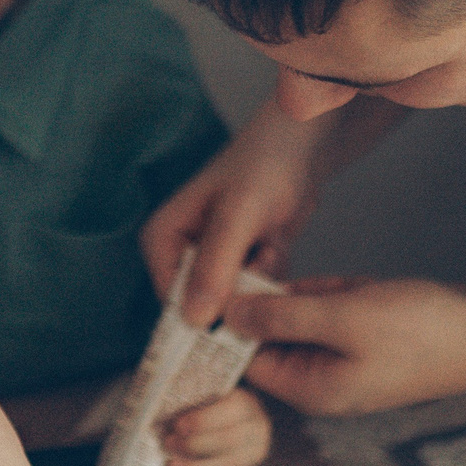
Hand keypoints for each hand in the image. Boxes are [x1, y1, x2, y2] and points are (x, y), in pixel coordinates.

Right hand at [141, 93, 406, 327]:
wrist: (302, 143)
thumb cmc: (264, 165)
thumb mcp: (238, 215)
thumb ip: (214, 266)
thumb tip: (192, 320)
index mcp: (162, 240)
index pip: (172, 303)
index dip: (203, 320)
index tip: (238, 322)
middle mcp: (180, 253)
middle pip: (203, 306)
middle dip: (241, 291)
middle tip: (260, 257)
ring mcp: (212, 260)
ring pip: (235, 300)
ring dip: (261, 279)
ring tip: (269, 239)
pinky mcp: (241, 262)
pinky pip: (256, 290)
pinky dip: (273, 272)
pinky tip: (276, 239)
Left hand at [161, 387, 271, 465]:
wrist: (244, 418)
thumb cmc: (217, 402)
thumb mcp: (212, 393)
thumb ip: (195, 401)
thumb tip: (167, 416)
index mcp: (245, 403)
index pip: (229, 411)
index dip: (202, 420)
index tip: (178, 426)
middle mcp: (255, 429)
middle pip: (227, 441)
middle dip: (193, 445)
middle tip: (167, 444)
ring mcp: (253, 453)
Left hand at [226, 276, 465, 416]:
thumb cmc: (423, 332)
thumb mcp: (344, 316)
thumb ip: (282, 317)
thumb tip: (228, 315)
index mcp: (311, 389)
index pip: (248, 360)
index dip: (235, 324)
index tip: (235, 283)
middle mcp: (322, 381)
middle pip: (273, 335)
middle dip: (291, 302)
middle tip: (324, 287)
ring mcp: (345, 360)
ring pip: (304, 315)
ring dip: (323, 292)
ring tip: (360, 293)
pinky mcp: (364, 339)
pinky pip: (333, 308)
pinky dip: (344, 291)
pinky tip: (369, 289)